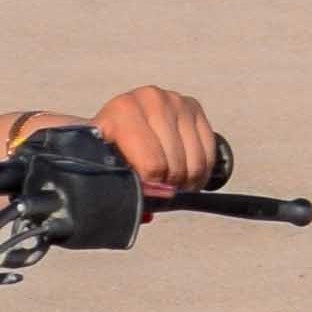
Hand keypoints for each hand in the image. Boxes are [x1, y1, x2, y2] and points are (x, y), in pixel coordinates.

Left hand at [77, 88, 220, 194]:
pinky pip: (208, 153)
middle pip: (174, 165)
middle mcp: (150, 99)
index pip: (152, 165)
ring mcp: (174, 101)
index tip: (145, 192)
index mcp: (122, 112)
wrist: (115, 121)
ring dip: (187, 182)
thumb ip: (118, 185)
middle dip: (168, 186)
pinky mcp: (193, 106)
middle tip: (159, 190)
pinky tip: (187, 175)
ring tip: (172, 184)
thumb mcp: (102, 163)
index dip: (151, 187)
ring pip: (194, 162)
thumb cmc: (108, 148)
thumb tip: (148, 212)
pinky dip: (201, 172)